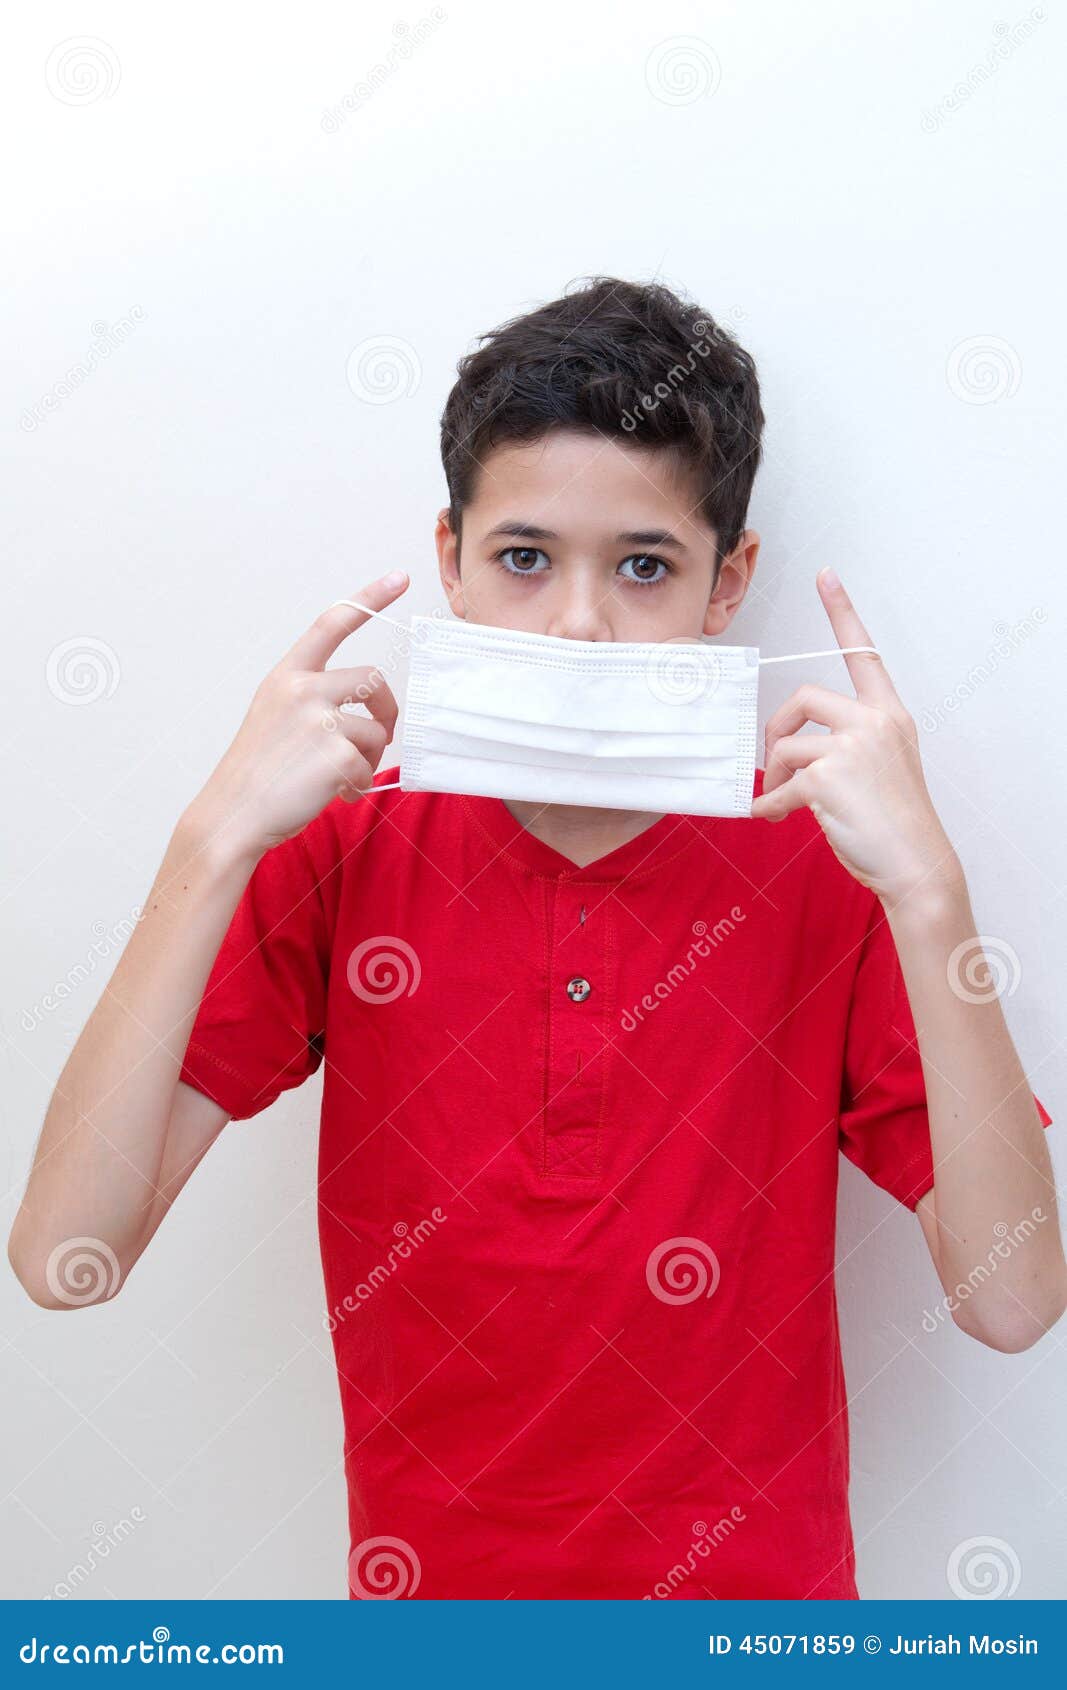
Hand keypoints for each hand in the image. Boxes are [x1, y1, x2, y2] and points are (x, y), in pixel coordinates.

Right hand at [190, 571, 406, 859]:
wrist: (233, 815)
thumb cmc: (257, 773)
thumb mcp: (274, 719)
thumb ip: (313, 703)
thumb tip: (369, 716)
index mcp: (286, 676)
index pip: (331, 624)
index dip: (369, 598)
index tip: (400, 576)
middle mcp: (301, 689)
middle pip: (373, 678)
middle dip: (388, 709)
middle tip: (383, 736)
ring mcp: (318, 719)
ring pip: (375, 729)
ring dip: (369, 757)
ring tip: (344, 778)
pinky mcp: (335, 753)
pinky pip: (368, 766)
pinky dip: (357, 784)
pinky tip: (334, 794)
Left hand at [749, 569, 962, 909]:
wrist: (916, 863)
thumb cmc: (896, 823)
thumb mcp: (882, 768)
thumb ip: (848, 746)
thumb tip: (792, 753)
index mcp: (889, 714)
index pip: (864, 653)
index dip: (842, 612)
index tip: (826, 576)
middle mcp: (874, 722)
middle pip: (803, 696)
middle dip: (777, 728)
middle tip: (773, 763)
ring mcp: (852, 747)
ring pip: (786, 743)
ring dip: (773, 774)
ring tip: (779, 800)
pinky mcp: (827, 777)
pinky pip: (780, 786)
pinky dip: (769, 805)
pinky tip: (771, 817)